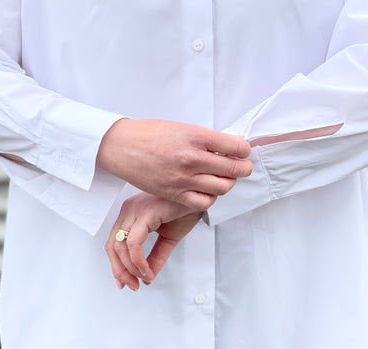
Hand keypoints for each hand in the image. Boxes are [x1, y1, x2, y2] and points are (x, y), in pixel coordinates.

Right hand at [97, 118, 251, 210]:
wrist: (122, 146)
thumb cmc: (151, 133)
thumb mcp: (183, 127)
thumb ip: (207, 138)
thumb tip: (231, 145)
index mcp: (196, 137)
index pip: (236, 147)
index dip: (245, 150)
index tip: (243, 150)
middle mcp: (192, 158)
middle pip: (234, 170)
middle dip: (244, 168)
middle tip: (243, 166)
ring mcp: (183, 178)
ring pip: (222, 187)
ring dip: (229, 183)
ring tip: (224, 177)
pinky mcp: (174, 193)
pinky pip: (204, 202)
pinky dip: (211, 197)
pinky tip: (208, 189)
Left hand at [105, 192, 201, 290]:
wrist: (200, 199)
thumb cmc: (185, 210)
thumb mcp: (168, 239)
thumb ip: (155, 257)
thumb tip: (147, 276)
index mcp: (131, 214)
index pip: (114, 244)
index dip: (117, 266)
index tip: (125, 281)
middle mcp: (129, 211)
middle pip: (112, 246)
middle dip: (121, 270)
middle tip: (133, 285)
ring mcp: (135, 211)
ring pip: (120, 246)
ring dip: (131, 268)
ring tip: (145, 276)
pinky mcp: (145, 214)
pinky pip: (133, 243)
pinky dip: (138, 260)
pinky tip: (147, 268)